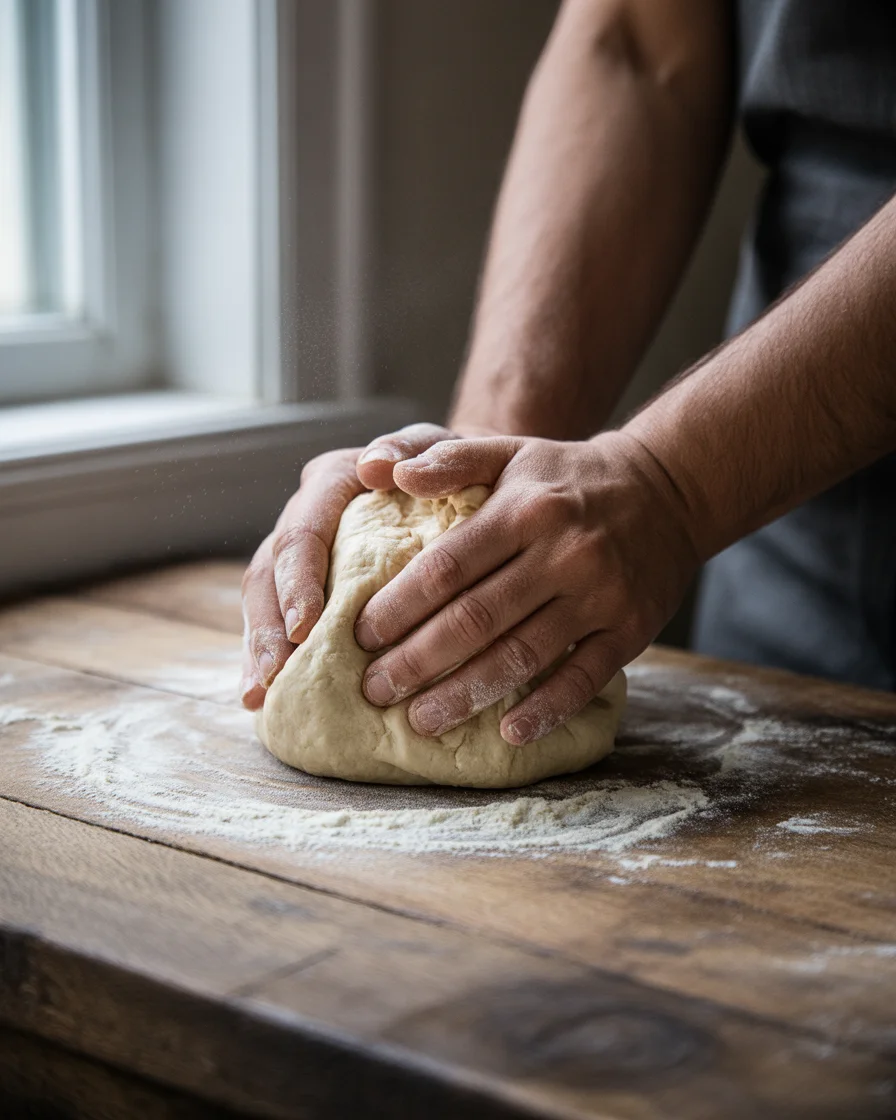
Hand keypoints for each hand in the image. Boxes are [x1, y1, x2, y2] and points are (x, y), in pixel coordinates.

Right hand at [240, 423, 468, 708]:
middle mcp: (304, 516)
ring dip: (259, 649)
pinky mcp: (304, 585)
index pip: (303, 533)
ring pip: (263, 600)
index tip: (306, 627)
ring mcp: (300, 555)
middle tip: (275, 674)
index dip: (299, 581)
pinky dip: (270, 657)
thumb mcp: (439, 448)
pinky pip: (277, 621)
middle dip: (269, 627)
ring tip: (260, 695)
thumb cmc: (449, 468)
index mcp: (330, 484)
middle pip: (270, 572)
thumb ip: (412, 448)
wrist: (455, 480)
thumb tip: (376, 466)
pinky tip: (266, 697)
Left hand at [356, 432, 698, 743]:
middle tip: (375, 689)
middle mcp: (563, 552)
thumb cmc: (565, 477)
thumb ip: (445, 459)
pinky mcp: (630, 629)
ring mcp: (600, 595)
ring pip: (522, 655)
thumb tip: (383, 473)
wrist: (666, 490)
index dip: (399, 606)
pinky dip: (546, 709)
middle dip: (417, 660)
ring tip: (419, 720)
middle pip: (476, 618)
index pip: (447, 567)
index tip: (360, 636)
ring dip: (466, 694)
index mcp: (524, 509)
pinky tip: (509, 732)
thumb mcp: (508, 451)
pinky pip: (583, 677)